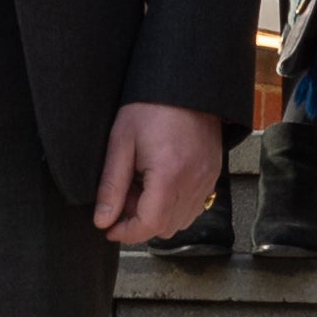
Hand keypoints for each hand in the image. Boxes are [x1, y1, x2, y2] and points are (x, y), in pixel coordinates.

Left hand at [96, 102, 222, 244]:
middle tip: (123, 196)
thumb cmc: (151, 106)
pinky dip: (175, 204)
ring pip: (182, 220)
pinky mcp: (214, 173)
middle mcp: (194, 182)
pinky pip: (195, 205)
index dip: (126, 233)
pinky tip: (160, 182)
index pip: (150, 225)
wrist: (186, 83)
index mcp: (170, 175)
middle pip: (166, 227)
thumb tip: (102, 220)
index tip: (109, 228)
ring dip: (158, 214)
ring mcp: (208, 179)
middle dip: (140, 221)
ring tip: (141, 186)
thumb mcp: (121, 142)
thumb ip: (111, 186)